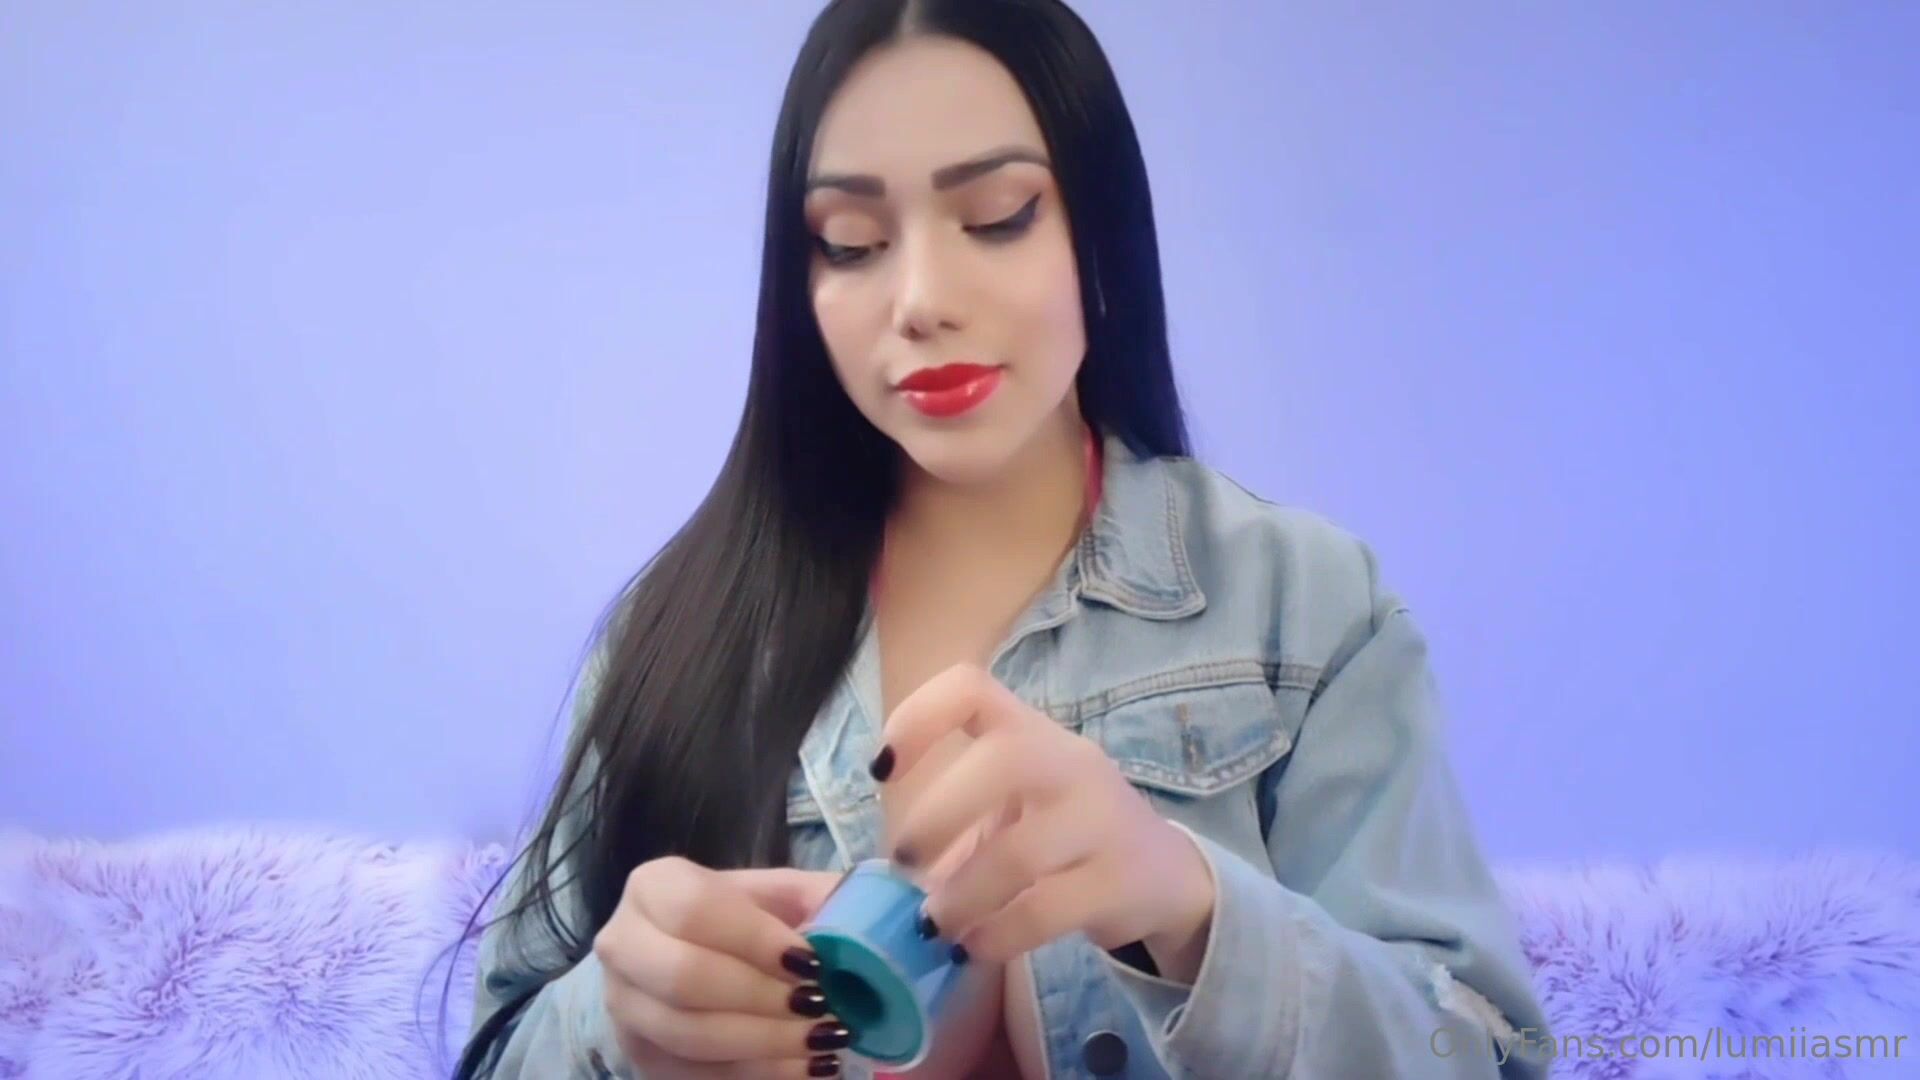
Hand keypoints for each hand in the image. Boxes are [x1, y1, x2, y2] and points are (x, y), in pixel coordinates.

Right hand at [593, 859, 850, 1077]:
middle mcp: (621, 944)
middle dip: (761, 998)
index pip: (695, 910)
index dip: (756, 940)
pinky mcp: (640, 1057)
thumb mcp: (784, 896)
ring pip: (688, 1034)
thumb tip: (873, 916)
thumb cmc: (748, 923)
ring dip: (764, 1042)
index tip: (812, 963)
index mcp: (654, 887)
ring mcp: (623, 1007)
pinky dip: (757, 1074)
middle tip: (819, 1006)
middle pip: (683, 978)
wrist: (698, 959)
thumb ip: (824, 898)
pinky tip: (806, 1068)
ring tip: (824, 1040)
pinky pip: (694, 1075)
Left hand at [874, 663, 1217, 976]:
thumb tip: (886, 872)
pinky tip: (974, 946)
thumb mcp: (1016, 803)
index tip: (881, 770)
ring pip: (1021, 851)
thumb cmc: (1064, 833)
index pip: (972, 689)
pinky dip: (997, 934)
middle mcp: (1071, 762)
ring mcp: (1102, 819)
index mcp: (1030, 732)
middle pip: (1003, 760)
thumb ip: (956, 818)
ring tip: (933, 925)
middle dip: (937, 816)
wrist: (1165, 875)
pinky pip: (1047, 909)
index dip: (917, 718)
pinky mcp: (1121, 880)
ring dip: (960, 895)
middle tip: (904, 864)